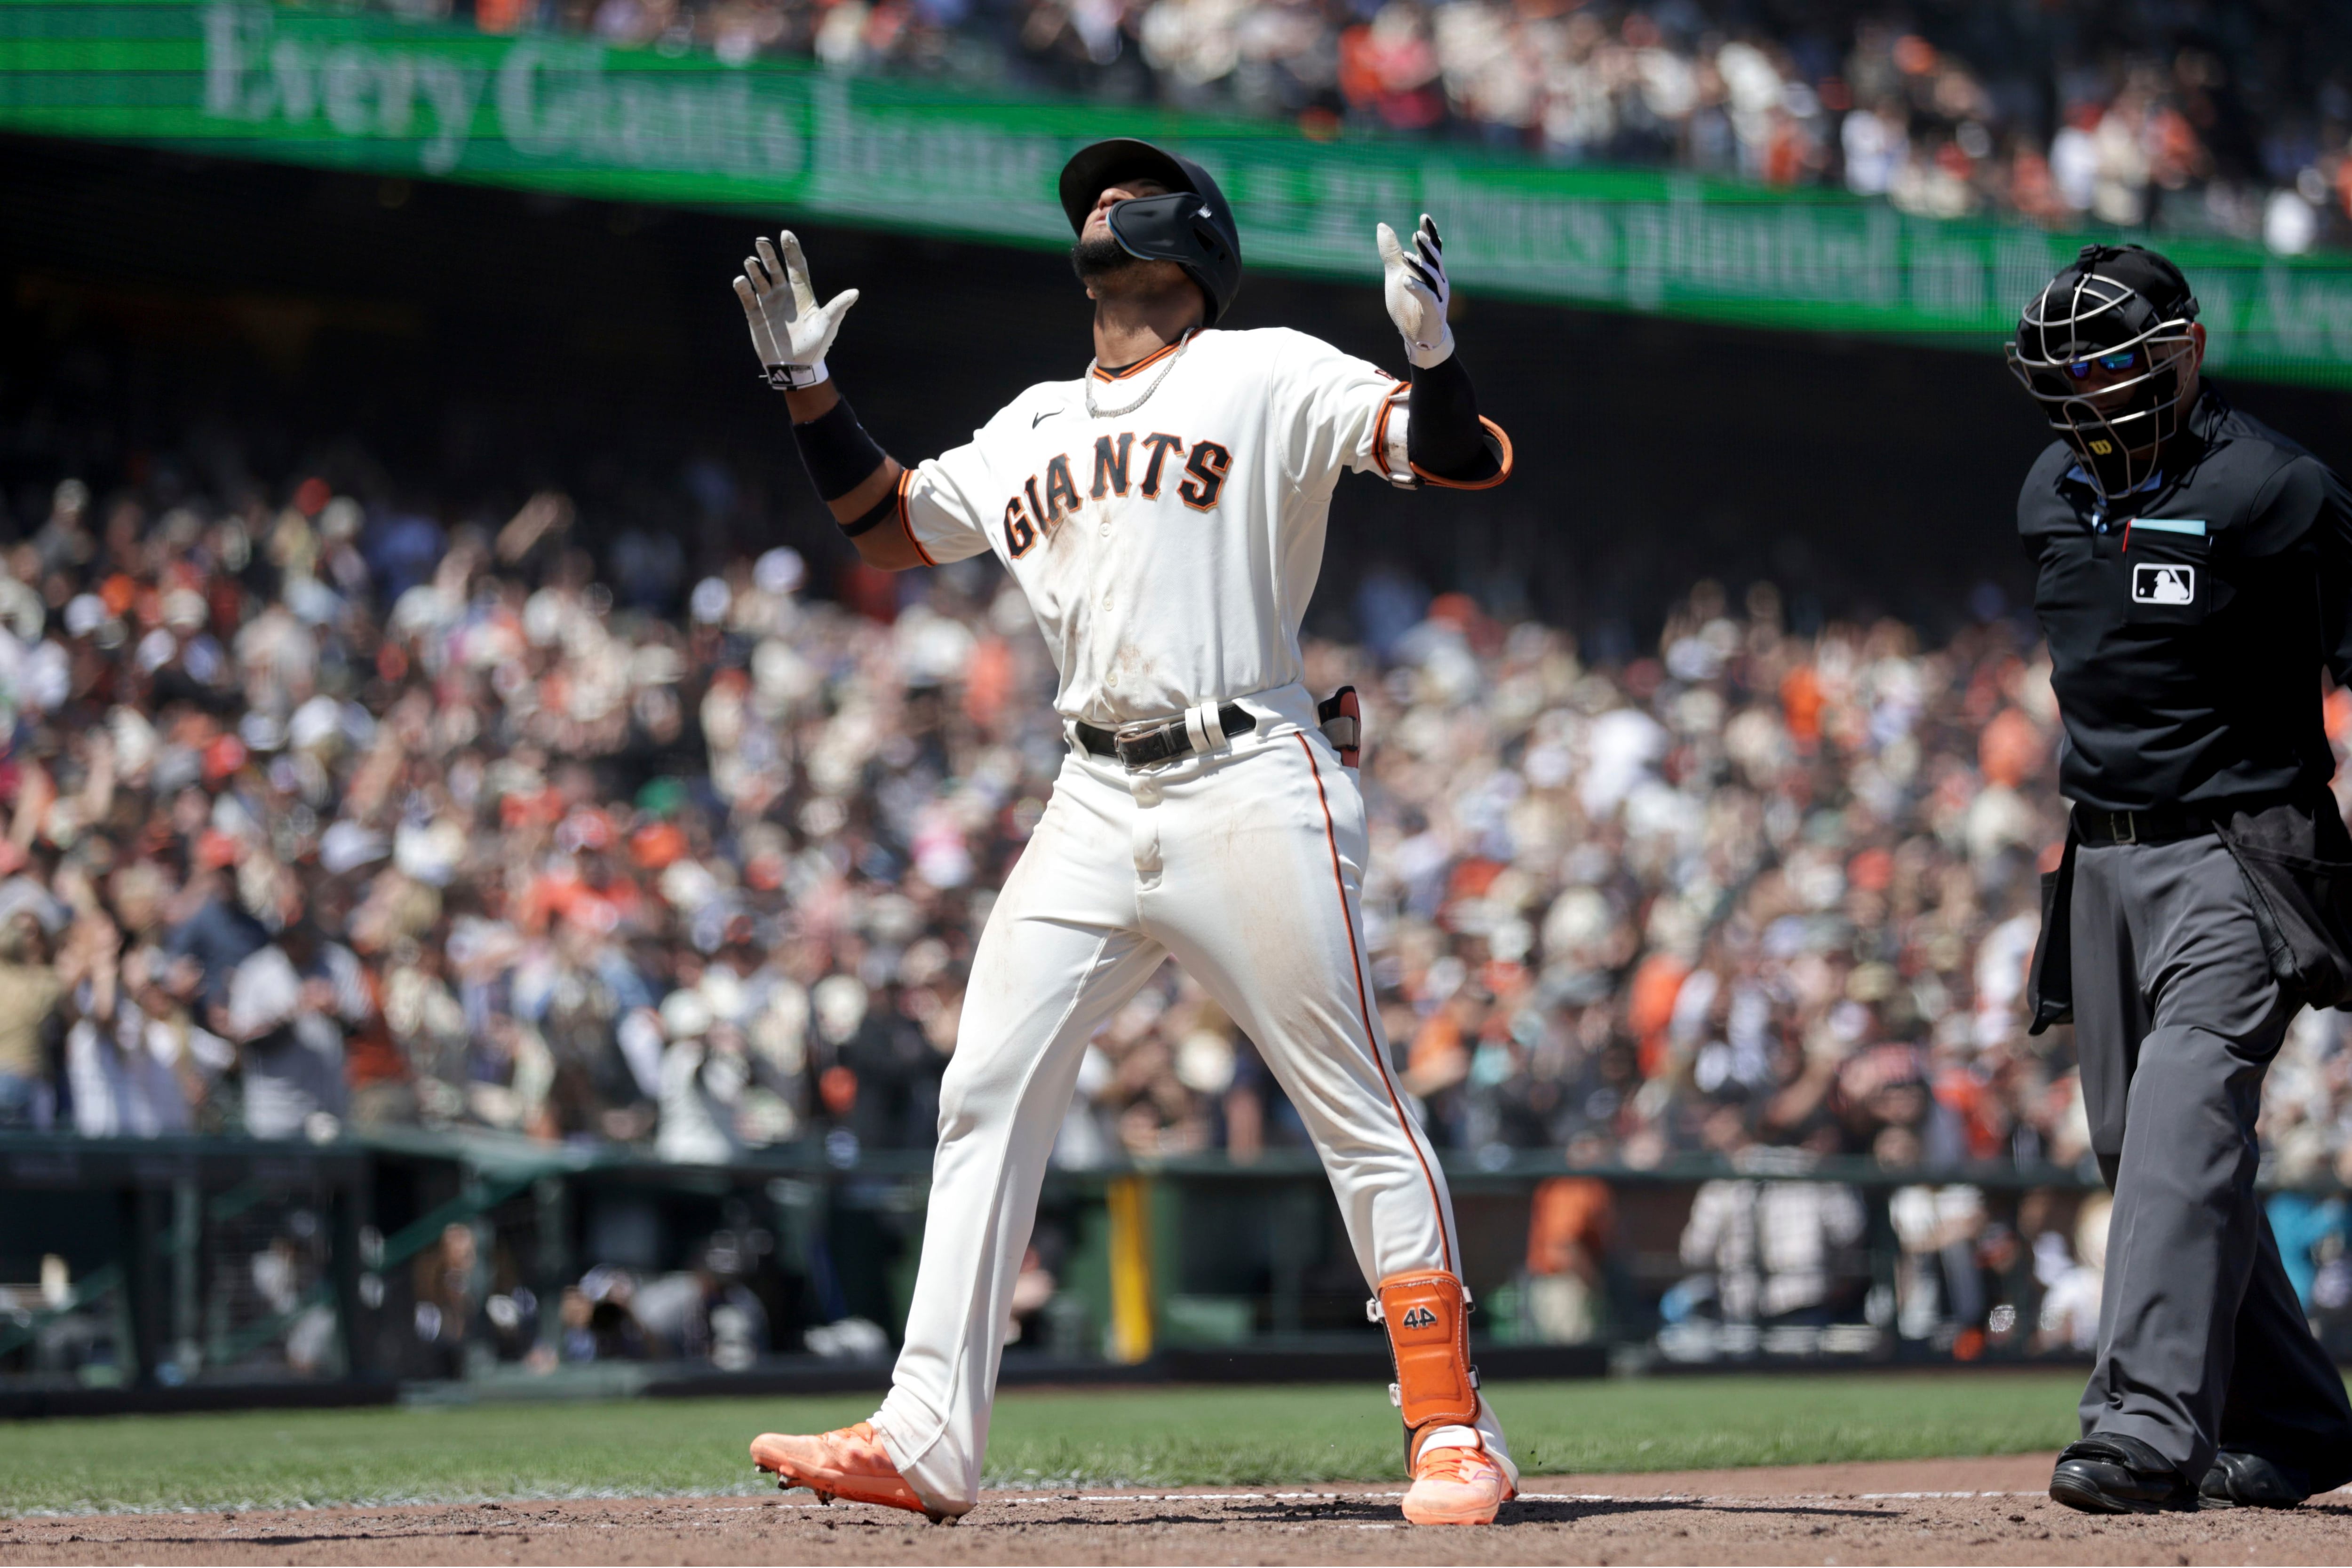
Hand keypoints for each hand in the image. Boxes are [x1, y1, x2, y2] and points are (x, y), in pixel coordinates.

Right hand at [733, 231, 859, 390]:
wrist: (794, 368)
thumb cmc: (815, 347)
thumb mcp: (827, 326)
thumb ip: (838, 307)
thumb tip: (856, 292)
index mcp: (802, 293)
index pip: (796, 266)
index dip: (791, 250)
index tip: (786, 234)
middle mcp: (784, 294)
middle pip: (775, 267)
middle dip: (768, 253)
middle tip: (762, 241)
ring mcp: (769, 303)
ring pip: (759, 278)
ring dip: (754, 268)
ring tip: (750, 262)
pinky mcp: (755, 314)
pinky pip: (746, 296)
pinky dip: (742, 287)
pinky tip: (741, 282)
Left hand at [1376, 214, 1452, 368]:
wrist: (1417, 336)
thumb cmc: (1408, 304)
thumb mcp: (1396, 274)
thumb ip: (1391, 252)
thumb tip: (1382, 225)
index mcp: (1430, 271)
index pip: (1432, 250)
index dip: (1430, 234)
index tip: (1424, 218)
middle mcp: (1437, 281)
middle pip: (1434, 261)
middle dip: (1427, 248)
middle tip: (1417, 235)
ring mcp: (1437, 297)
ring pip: (1432, 278)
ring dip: (1419, 267)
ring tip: (1405, 256)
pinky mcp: (1432, 312)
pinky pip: (1427, 298)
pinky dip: (1417, 288)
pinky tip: (1406, 281)